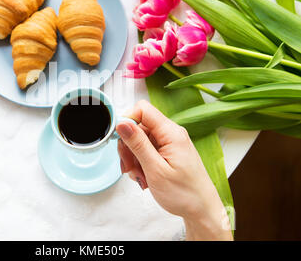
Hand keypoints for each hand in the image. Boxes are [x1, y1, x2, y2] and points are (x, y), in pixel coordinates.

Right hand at [116, 100, 231, 240]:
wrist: (202, 211)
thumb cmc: (185, 194)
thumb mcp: (155, 169)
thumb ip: (138, 144)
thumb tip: (122, 123)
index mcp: (171, 133)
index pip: (142, 109)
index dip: (127, 121)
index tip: (119, 139)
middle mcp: (171, 134)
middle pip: (138, 126)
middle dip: (129, 146)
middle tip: (129, 166)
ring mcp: (169, 143)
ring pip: (140, 140)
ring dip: (134, 158)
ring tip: (140, 176)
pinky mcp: (168, 152)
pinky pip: (146, 150)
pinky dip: (140, 163)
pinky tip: (145, 176)